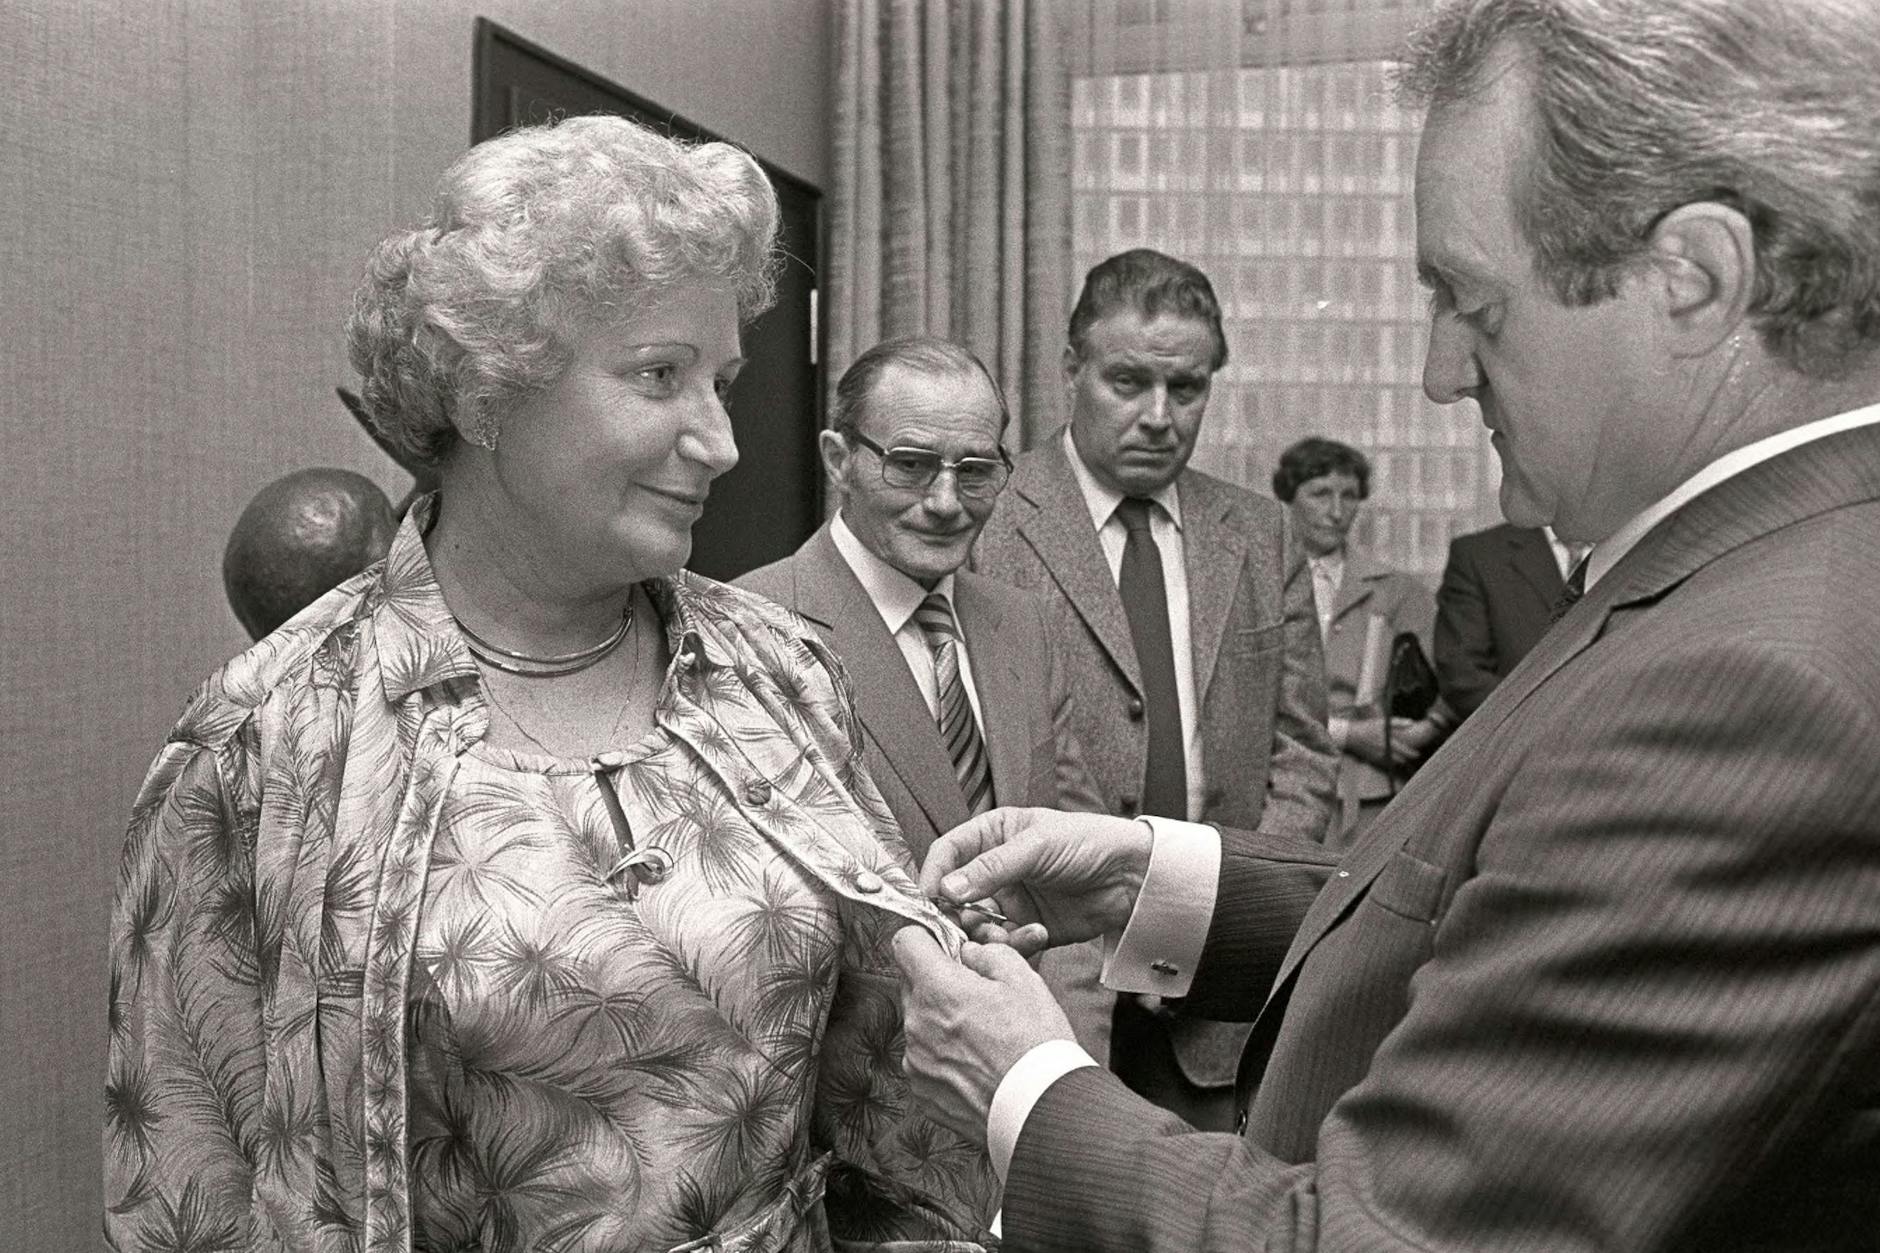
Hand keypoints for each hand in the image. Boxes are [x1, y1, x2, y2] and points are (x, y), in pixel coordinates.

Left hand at [891, 926, 1075, 1144]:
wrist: (1043, 1112)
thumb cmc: (1037, 1045)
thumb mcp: (1023, 980)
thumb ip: (988, 954)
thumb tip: (969, 954)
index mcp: (938, 990)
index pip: (906, 942)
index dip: (928, 938)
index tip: (947, 947)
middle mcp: (917, 1025)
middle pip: (914, 985)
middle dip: (940, 982)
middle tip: (979, 995)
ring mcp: (916, 1062)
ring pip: (920, 1023)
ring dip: (942, 1021)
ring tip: (984, 1037)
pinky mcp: (922, 1092)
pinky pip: (925, 1059)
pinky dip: (944, 1057)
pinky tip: (978, 1065)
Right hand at [921, 807, 1152, 953]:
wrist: (1133, 877)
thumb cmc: (1090, 842)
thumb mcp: (1037, 846)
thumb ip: (992, 867)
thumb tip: (948, 887)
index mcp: (994, 834)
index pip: (948, 851)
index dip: (933, 873)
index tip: (927, 899)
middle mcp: (997, 868)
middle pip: (955, 894)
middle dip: (955, 913)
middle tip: (959, 928)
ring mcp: (1011, 899)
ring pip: (977, 923)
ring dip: (985, 933)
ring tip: (1002, 935)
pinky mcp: (1027, 927)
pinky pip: (1005, 942)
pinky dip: (1013, 945)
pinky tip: (1036, 935)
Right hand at [1346, 715, 1435, 768]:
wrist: (1350, 735)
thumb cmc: (1367, 726)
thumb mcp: (1383, 722)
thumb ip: (1398, 723)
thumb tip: (1411, 722)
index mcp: (1388, 742)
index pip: (1404, 750)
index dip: (1412, 753)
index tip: (1417, 754)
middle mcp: (1384, 751)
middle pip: (1399, 759)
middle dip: (1405, 758)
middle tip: (1410, 756)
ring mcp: (1378, 756)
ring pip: (1392, 762)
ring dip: (1397, 760)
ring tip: (1401, 758)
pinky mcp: (1372, 759)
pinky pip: (1384, 762)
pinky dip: (1388, 761)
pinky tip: (1389, 757)